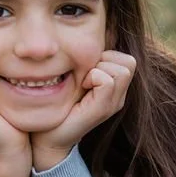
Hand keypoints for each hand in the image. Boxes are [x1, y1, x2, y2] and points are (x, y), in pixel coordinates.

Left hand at [31, 51, 135, 170]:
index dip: (106, 57)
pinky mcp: (103, 109)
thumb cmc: (57, 107)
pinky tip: (80, 88)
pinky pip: (106, 79)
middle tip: (84, 77)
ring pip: (120, 69)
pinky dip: (92, 78)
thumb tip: (96, 38)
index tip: (85, 72)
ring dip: (97, 69)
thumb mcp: (75, 80)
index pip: (126, 59)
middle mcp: (118, 96)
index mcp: (114, 88)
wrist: (47, 138)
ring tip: (82, 84)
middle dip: (104, 61)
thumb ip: (86, 64)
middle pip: (128, 61)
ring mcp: (113, 103)